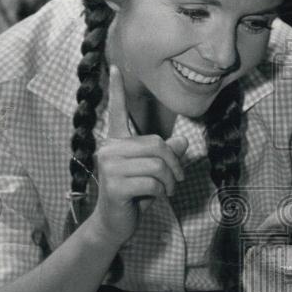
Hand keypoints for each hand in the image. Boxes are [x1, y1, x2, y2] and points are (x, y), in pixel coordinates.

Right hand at [87, 66, 187, 246]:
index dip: (117, 90)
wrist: (114, 224)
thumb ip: (165, 156)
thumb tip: (183, 141)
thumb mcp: (153, 173)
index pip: (116, 112)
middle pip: (156, 144)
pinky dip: (161, 192)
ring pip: (157, 164)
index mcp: (116, 142)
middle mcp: (108, 149)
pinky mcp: (114, 185)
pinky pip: (153, 181)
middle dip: (174, 164)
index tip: (113, 68)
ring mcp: (108, 166)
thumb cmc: (133, 196)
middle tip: (176, 180)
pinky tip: (153, 198)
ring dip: (169, 181)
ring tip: (165, 191)